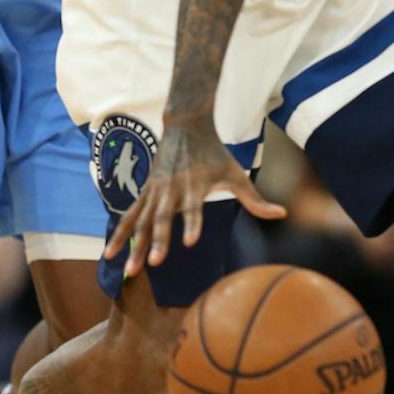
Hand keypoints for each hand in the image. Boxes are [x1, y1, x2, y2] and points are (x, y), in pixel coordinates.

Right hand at [105, 123, 283, 277]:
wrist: (185, 124)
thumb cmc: (215, 152)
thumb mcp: (236, 173)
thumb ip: (256, 199)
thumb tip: (283, 214)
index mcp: (195, 185)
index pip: (194, 208)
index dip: (192, 224)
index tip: (190, 242)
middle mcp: (172, 188)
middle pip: (161, 219)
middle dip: (157, 242)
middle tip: (154, 265)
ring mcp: (155, 190)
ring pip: (140, 221)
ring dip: (133, 245)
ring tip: (127, 269)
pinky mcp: (145, 191)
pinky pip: (129, 216)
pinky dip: (120, 234)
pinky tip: (110, 254)